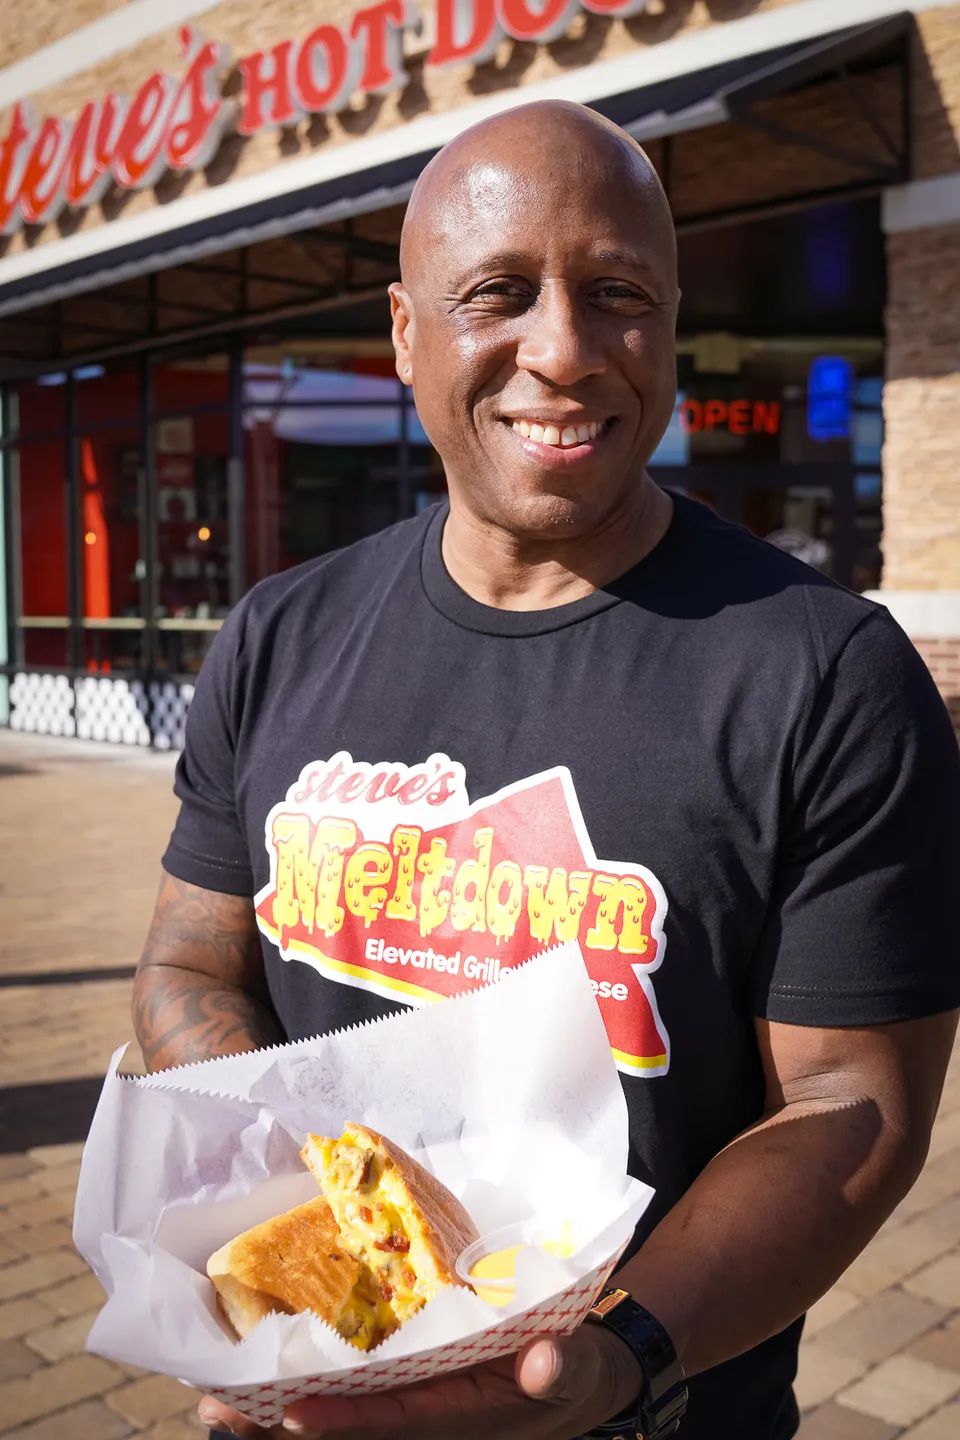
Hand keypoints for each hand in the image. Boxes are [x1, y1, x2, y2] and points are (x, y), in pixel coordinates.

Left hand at [197, 1322, 643, 1438]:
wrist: (570, 1377)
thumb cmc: (571, 1368)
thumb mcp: (576, 1365)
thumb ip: (562, 1365)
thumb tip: (543, 1362)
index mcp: (460, 1416)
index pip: (395, 1422)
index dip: (346, 1422)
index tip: (295, 1414)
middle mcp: (423, 1419)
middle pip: (346, 1430)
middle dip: (282, 1424)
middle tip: (216, 1411)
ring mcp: (408, 1407)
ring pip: (335, 1418)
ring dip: (277, 1414)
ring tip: (214, 1403)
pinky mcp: (403, 1390)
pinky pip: (346, 1395)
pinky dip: (301, 1389)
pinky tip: (259, 1381)